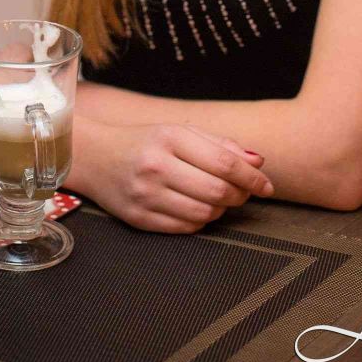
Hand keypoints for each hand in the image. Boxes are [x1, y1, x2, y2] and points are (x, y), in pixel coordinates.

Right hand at [86, 121, 274, 233]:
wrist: (94, 157)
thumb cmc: (144, 142)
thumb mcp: (180, 132)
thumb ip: (220, 145)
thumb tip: (257, 162)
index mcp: (170, 138)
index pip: (224, 162)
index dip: (252, 178)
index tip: (266, 185)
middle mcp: (156, 166)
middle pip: (217, 192)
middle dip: (240, 195)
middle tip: (244, 192)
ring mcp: (146, 195)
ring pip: (204, 213)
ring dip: (222, 209)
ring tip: (219, 198)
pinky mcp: (139, 219)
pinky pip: (186, 228)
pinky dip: (201, 221)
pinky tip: (198, 208)